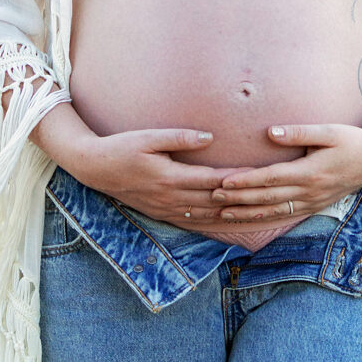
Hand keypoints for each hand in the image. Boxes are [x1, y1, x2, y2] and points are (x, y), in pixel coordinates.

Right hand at [72, 128, 242, 227]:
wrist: (96, 168)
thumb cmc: (122, 147)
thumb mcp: (148, 137)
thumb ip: (180, 137)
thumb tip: (210, 137)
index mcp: (169, 177)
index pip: (210, 180)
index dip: (235, 179)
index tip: (257, 175)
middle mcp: (170, 198)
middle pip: (212, 202)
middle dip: (239, 200)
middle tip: (264, 197)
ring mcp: (165, 209)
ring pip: (205, 217)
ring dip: (230, 216)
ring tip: (253, 214)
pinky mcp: (161, 213)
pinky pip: (192, 223)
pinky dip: (212, 224)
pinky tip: (226, 223)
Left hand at [211, 123, 361, 224]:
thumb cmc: (351, 139)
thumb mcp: (329, 131)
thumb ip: (299, 132)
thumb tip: (270, 132)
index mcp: (310, 172)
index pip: (270, 179)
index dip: (246, 181)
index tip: (223, 181)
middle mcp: (309, 191)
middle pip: (267, 198)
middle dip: (238, 199)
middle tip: (212, 198)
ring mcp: (312, 201)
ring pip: (274, 211)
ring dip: (247, 213)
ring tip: (222, 213)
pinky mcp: (314, 205)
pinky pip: (284, 215)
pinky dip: (264, 218)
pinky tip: (249, 218)